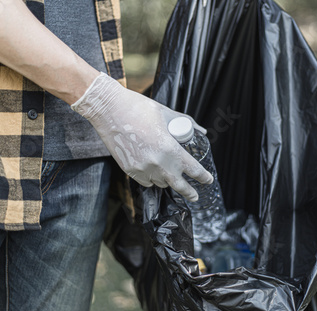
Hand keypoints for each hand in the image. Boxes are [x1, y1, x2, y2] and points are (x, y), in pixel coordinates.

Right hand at [71, 73, 212, 200]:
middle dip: (189, 192)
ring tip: (170, 174)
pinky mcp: (129, 169)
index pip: (193, 169)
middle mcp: (157, 162)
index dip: (203, 177)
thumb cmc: (139, 109)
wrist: (109, 110)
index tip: (208, 180)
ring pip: (161, 183)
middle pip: (178, 185)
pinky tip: (154, 171)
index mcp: (170, 149)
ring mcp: (142, 168)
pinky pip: (146, 181)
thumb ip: (186, 123)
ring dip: (168, 181)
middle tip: (195, 196)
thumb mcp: (166, 114)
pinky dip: (152, 178)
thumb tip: (201, 131)